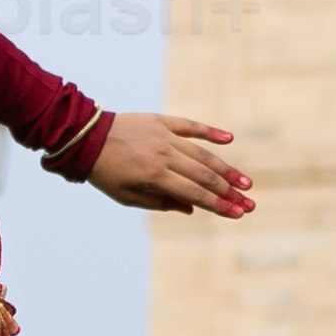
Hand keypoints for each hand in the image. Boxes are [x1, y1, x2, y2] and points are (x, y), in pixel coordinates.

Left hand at [85, 109, 254, 220]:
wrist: (86, 137)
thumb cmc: (106, 173)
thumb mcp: (127, 196)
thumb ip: (160, 203)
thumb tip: (193, 208)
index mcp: (154, 176)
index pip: (195, 194)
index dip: (219, 205)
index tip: (238, 213)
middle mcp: (164, 155)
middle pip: (204, 176)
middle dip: (229, 192)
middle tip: (249, 203)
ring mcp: (164, 136)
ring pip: (202, 154)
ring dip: (226, 169)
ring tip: (245, 182)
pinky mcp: (162, 121)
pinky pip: (191, 126)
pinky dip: (211, 132)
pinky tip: (229, 139)